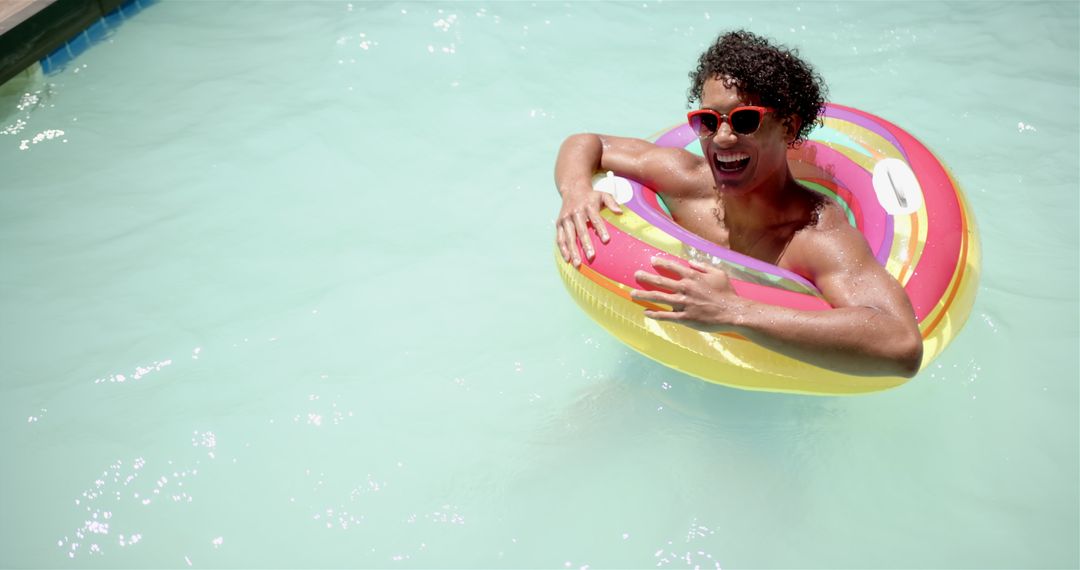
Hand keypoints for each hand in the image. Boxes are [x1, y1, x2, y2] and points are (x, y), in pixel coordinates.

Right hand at [555, 180, 622, 266]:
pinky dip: (562, 249)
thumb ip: (612, 202)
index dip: (600, 229)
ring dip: (573, 251)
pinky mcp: (559, 224)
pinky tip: (567, 259)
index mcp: (587, 206)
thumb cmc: (591, 196)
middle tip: (591, 257)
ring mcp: (565, 219)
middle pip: (581, 230)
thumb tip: (620, 212)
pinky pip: (559, 238)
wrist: (572, 190)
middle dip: (586, 244)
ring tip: (578, 264)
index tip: (606, 240)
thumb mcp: (603, 195)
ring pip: (568, 237)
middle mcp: (575, 213)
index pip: (595, 219)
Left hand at [630, 257, 747, 332]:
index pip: (672, 267)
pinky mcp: (684, 317)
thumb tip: (691, 262)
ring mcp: (683, 303)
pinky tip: (645, 312)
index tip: (651, 261)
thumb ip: (703, 266)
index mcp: (692, 277)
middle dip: (645, 277)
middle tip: (635, 274)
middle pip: (660, 281)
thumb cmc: (727, 292)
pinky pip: (666, 316)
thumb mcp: (718, 273)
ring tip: (632, 293)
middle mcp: (684, 288)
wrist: (732, 312)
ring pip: (658, 298)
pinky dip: (654, 314)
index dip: (660, 263)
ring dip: (644, 295)